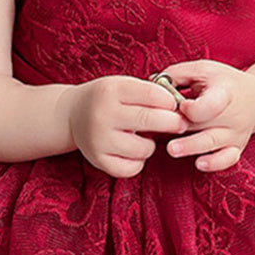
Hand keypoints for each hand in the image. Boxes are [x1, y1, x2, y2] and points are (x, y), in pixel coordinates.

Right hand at [65, 76, 187, 177]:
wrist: (72, 114)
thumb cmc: (108, 99)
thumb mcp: (123, 86)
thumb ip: (150, 93)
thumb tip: (182, 110)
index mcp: (112, 90)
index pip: (153, 95)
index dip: (171, 102)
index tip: (175, 106)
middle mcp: (103, 114)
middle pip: (150, 121)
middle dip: (173, 123)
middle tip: (179, 124)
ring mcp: (99, 139)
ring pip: (144, 149)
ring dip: (151, 145)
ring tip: (142, 137)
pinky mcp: (98, 160)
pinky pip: (132, 168)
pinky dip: (138, 162)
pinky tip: (132, 151)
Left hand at [163, 60, 254, 171]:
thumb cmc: (223, 83)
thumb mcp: (203, 70)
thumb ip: (177, 75)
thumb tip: (151, 85)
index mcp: (225, 92)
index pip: (209, 104)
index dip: (191, 107)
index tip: (179, 105)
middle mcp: (233, 115)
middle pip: (205, 125)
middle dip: (181, 129)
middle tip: (161, 131)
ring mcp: (235, 133)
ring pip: (213, 144)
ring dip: (191, 147)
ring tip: (172, 150)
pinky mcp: (236, 147)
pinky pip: (227, 159)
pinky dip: (215, 163)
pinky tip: (199, 163)